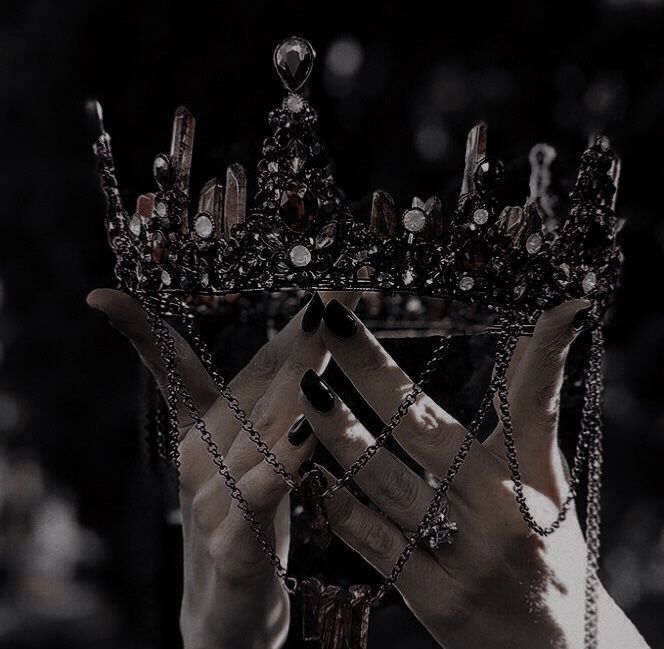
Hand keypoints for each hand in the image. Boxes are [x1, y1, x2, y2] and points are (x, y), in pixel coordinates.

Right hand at [88, 289, 357, 648]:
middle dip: (304, 329)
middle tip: (338, 284)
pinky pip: (258, 495)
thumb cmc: (245, 520)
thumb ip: (262, 409)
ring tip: (328, 330)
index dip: (182, 312)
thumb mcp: (249, 456)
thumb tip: (296, 365)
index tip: (163, 276)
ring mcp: (214, 499)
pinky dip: (279, 464)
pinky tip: (304, 434)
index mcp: (204, 430)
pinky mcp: (234, 546)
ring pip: (260, 430)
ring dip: (298, 377)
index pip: (193, 359)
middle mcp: (201, 456)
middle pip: (256, 380)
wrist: (224, 612)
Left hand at [299, 299, 649, 648]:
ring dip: (340, 433)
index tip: (508, 298)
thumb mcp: (546, 480)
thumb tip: (550, 323)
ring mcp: (463, 558)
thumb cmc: (549, 550)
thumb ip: (532, 408)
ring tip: (306, 390)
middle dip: (371, 368)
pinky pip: (374, 543)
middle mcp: (498, 512)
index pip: (528, 397)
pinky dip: (340, 505)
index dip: (527, 347)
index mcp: (527, 475)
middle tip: (330, 319)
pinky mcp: (434, 599)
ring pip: (386, 482)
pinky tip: (311, 473)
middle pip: (423, 428)